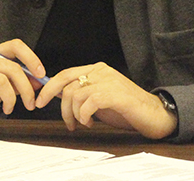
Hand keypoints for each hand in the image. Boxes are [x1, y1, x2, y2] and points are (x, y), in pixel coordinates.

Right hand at [0, 39, 46, 122]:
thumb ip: (14, 82)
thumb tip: (37, 83)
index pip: (15, 46)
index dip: (31, 58)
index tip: (40, 74)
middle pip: (12, 68)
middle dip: (26, 88)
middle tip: (30, 103)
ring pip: (2, 82)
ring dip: (11, 100)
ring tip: (8, 109)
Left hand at [35, 62, 177, 139]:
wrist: (154, 115)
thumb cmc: (126, 109)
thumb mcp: (98, 99)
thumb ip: (81, 94)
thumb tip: (58, 96)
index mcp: (97, 69)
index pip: (65, 74)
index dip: (49, 88)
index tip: (39, 101)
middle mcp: (102, 71)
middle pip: (67, 84)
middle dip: (60, 106)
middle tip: (66, 122)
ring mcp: (109, 80)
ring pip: (75, 95)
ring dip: (74, 115)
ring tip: (84, 124)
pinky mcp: (116, 94)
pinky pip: (89, 102)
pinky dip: (85, 115)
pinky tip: (91, 122)